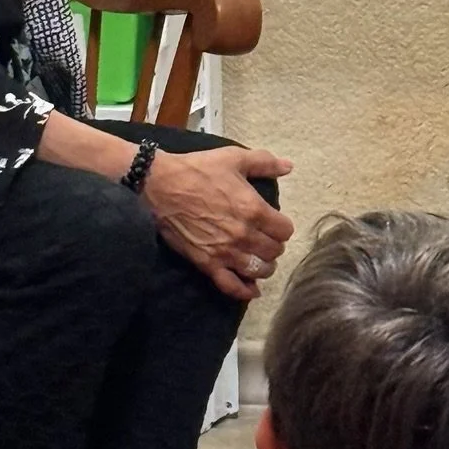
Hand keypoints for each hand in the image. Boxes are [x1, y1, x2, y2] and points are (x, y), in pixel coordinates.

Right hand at [142, 146, 295, 300]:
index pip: (284, 230)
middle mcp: (243, 235)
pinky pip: (231, 286)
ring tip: (258, 259)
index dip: (282, 227)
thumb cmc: (197, 170)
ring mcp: (225, 252)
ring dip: (263, 266)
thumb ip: (265, 162)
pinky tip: (252, 289)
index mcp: (253, 209)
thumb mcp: (233, 158)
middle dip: (274, 245)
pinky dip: (245, 291)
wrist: (159, 184)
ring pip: (258, 270)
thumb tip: (289, 166)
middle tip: (265, 239)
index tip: (275, 223)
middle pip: (274, 251)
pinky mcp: (207, 263)